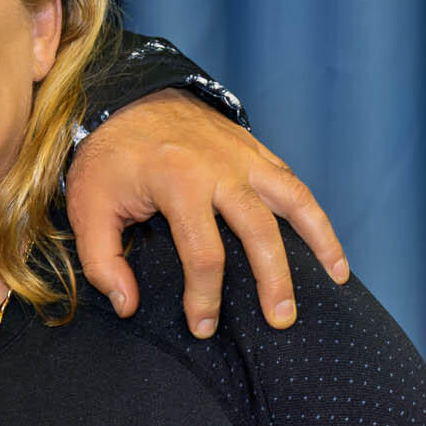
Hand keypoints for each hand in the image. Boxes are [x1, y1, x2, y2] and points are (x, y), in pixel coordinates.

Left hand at [67, 89, 348, 336]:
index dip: (205, 297)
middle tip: (280, 321)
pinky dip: (314, 212)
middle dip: (273, 280)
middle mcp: (219, 168)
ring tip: (338, 279)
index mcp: (177, 184)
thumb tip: (127, 306)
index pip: (203, 253)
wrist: (124, 98)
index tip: (203, 327)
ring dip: (320, 240)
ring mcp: (242, 155)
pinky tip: (326, 243)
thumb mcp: (87, 209)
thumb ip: (103, 262)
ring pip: (293, 199)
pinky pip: (292, 182)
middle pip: (260, 230)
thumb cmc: (106, 159)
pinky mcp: (253, 149)